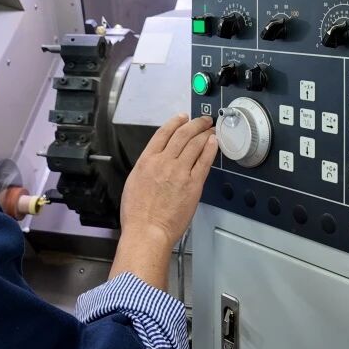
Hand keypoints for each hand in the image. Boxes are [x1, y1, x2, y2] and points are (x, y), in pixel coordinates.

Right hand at [110, 113, 217, 289]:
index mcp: (147, 160)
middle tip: (203, 120)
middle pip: (182, 135)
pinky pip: (204, 161)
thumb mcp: (134, 182)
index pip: (163, 133)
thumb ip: (146, 168)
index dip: (175, 122)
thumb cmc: (137, 213)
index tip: (182, 117)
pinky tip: (214, 142)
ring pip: (195, 144)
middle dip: (195, 124)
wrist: (147, 230)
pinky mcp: (193, 184)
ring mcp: (180, 171)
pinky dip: (210, 148)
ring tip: (211, 129)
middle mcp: (164, 161)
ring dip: (205, 133)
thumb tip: (156, 161)